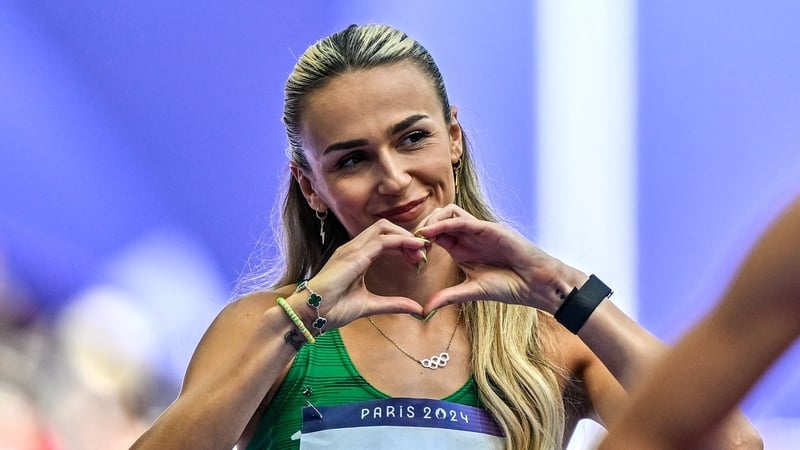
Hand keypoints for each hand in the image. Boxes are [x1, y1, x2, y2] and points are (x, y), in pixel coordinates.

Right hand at [300, 219, 426, 328]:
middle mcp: (353, 248)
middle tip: (422, 252)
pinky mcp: (353, 256)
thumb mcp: (370, 305)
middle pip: (385, 227)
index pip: (383, 238)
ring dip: (406, 236)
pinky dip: (401, 241)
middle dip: (406, 235)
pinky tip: (414, 249)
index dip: (403, 242)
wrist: (311, 315)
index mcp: (356, 256)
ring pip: (384, 228)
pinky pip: (382, 241)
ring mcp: (352, 249)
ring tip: (421, 250)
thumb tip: (417, 309)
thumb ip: (393, 304)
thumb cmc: (333, 309)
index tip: (418, 257)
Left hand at [415, 204, 574, 313]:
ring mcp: (480, 230)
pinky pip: (463, 221)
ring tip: (420, 236)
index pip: (436, 234)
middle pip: (439, 218)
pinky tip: (431, 233)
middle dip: (422, 227)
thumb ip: (449, 296)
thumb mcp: (472, 292)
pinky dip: (444, 224)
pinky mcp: (490, 228)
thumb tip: (425, 309)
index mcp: (462, 249)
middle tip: (412, 245)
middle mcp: (469, 236)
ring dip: (431, 221)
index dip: (421, 240)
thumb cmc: (510, 287)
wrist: (536, 285)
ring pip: (450, 212)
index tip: (410, 254)